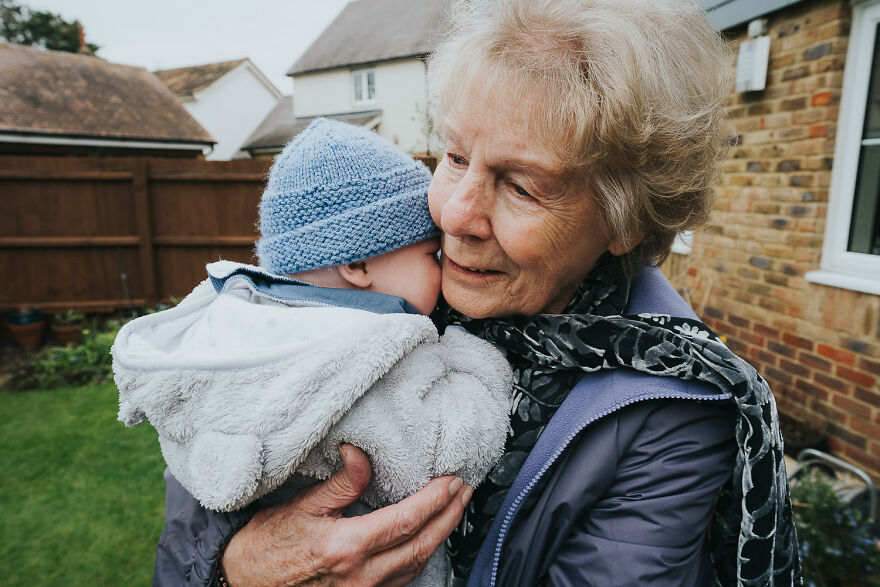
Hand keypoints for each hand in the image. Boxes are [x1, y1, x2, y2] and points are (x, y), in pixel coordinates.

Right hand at [221, 444, 471, 585]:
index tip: (451, 478)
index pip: (407, 519)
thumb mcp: (301, 505)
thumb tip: (359, 451)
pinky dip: (422, 555)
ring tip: (455, 508)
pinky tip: (429, 537)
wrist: (243, 582)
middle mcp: (362, 575)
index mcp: (348, 546)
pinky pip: (403, 578)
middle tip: (465, 489)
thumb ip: (340, 482)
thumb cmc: (268, 543)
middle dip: (450, 515)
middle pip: (422, 543)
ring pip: (418, 564)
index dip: (436, 498)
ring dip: (442, 535)